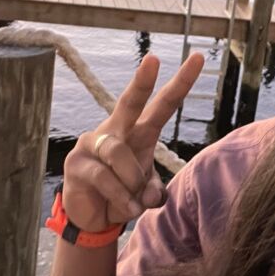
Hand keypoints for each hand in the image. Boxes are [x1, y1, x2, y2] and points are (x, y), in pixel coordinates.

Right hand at [62, 53, 203, 232]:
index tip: (198, 58)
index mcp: (140, 132)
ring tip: (134, 201)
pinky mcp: (76, 162)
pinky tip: (125, 209)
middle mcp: (116, 130)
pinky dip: (120, 197)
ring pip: (118, 153)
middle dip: (142, 81)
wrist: (92, 216)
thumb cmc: (123, 194)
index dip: (180, 84)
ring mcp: (93, 143)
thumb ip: (152, 191)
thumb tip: (149, 195)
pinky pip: (104, 177)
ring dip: (131, 181)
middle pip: (130, 102)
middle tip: (153, 59)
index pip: (162, 105)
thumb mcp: (144, 193)